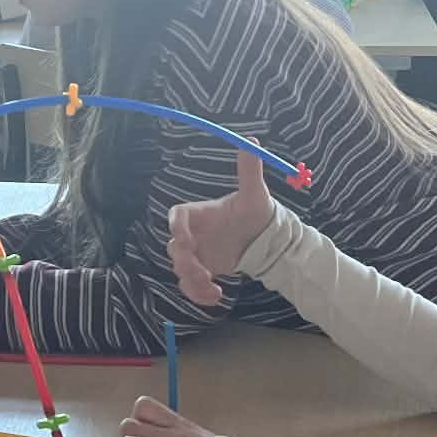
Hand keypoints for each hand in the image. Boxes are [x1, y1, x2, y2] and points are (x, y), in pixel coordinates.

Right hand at [167, 151, 275, 307]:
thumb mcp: (255, 192)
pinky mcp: (202, 270)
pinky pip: (190, 284)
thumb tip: (251, 139)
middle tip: (202, 271)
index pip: (177, 217)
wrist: (264, 238)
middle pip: (173, 248)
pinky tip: (216, 296)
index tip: (187, 241)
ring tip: (212, 287)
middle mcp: (193, 234)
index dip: (177, 228)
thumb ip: (249, 169)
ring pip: (179, 269)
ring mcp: (196, 253)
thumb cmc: (256, 212)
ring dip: (191, 280)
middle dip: (184, 261)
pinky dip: (197, 293)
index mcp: (199, 214)